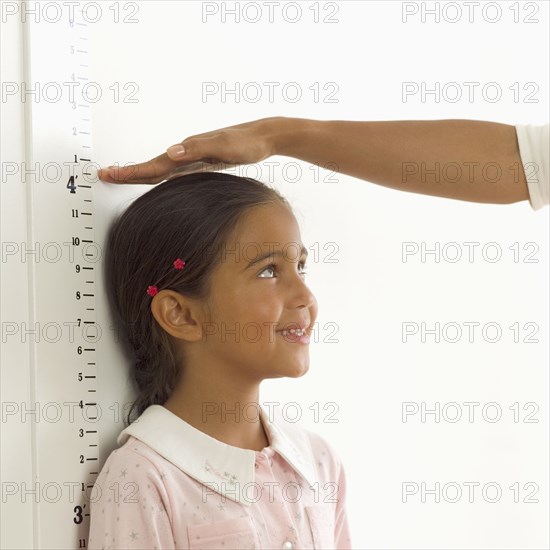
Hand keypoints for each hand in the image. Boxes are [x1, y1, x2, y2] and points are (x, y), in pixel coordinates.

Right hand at [98, 117, 277, 183]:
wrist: (263, 137)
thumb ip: (198, 148)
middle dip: (128, 172)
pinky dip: (162, 176)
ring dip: (142, 174)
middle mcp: (187, 153)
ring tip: (124, 177)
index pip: (154, 164)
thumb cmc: (246, 142)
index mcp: (187, 150)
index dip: (131, 171)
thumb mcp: (224, 146)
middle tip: (106, 175)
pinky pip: (175, 172)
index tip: (109, 174)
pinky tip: (160, 181)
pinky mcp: (203, 162)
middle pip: (152, 166)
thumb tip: (170, 153)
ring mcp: (194, 158)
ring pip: (162, 168)